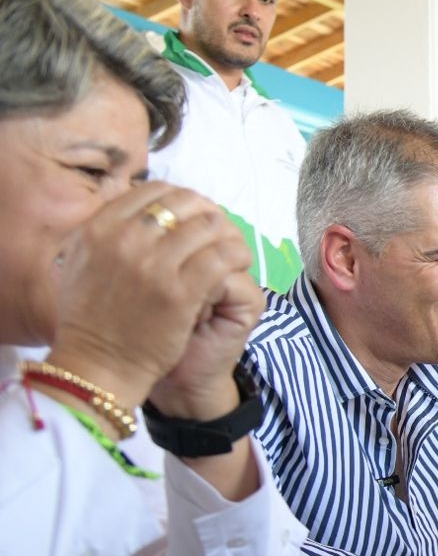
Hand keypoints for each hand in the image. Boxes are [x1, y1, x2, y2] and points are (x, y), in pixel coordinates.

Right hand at [49, 183, 255, 409]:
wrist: (99, 365)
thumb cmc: (91, 317)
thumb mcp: (81, 261)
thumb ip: (105, 230)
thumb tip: (131, 202)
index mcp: (99, 227)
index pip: (156, 191)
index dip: (183, 200)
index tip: (194, 216)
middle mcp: (124, 240)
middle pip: (185, 204)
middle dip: (208, 214)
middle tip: (218, 232)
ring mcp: (153, 265)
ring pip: (208, 227)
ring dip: (227, 235)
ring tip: (231, 250)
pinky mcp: (179, 292)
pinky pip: (222, 257)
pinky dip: (237, 255)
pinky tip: (239, 264)